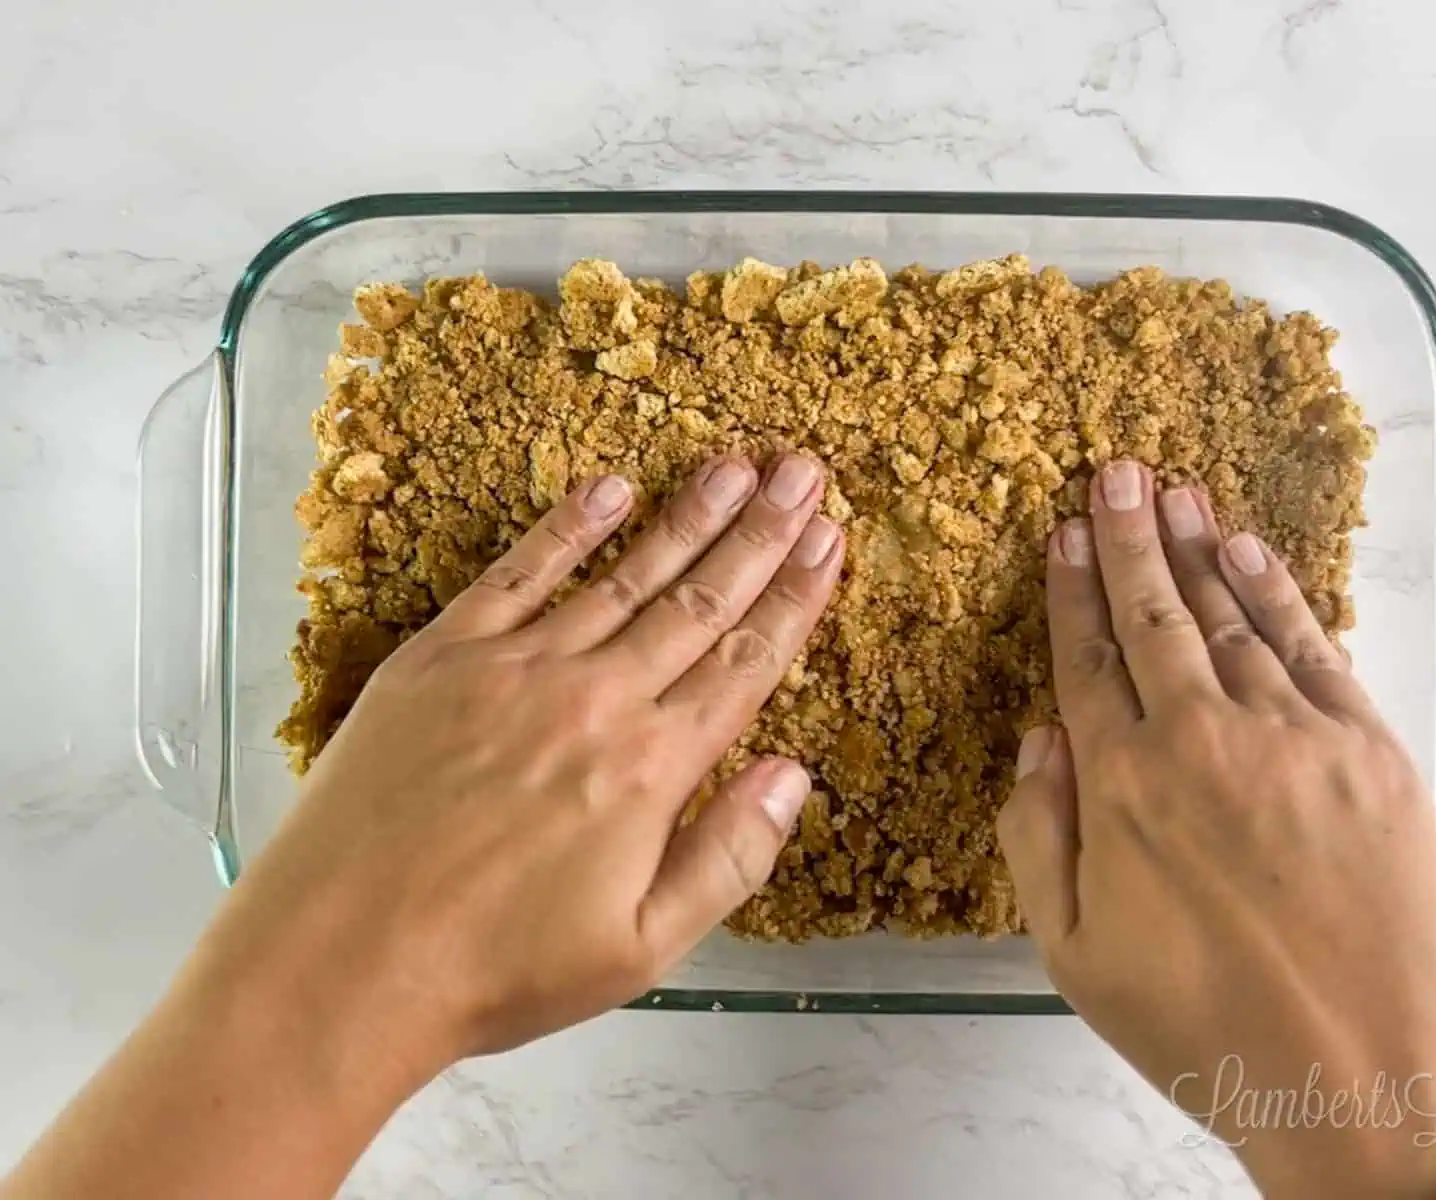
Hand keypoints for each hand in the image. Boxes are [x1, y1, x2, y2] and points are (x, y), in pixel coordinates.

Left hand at [210, 451, 842, 1063]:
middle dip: (761, 532)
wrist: (340, 961)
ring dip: (686, 517)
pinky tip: (610, 488)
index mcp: (653, 768)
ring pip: (623, 575)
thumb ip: (729, 857)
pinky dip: (567, 527)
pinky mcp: (441, 657)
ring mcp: (514, 668)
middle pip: (699, 602)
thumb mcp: (641, 949)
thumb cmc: (496, 969)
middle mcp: (595, 698)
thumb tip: (794, 775)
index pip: (746, 662)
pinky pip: (518, 573)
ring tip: (736, 465)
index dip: (795, 597)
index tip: (830, 540)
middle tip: (804, 471)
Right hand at [999, 462, 1435, 1198]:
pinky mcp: (1370, 749)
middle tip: (1116, 472)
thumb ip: (1038, 837)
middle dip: (1129, 540)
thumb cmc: (1205, 1030)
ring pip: (1233, 617)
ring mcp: (1294, 736)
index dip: (1070, 592)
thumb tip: (1038, 737)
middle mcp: (1202, 738)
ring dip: (1200, 551)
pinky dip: (1279, 593)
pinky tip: (1254, 555)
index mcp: (1121, 787)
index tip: (1061, 533)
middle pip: (1155, 617)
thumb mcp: (1074, 957)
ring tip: (1177, 495)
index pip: (1085, 661)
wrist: (1365, 1076)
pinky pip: (1312, 647)